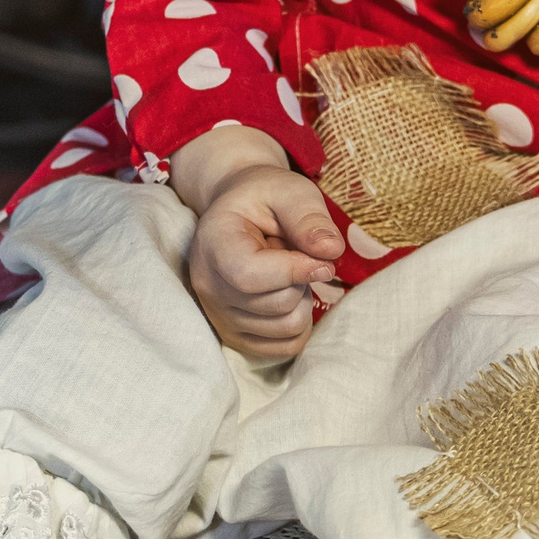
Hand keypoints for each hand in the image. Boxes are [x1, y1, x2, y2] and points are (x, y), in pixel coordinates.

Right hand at [171, 129, 344, 361]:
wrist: (240, 213)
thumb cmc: (266, 199)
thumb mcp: (289, 192)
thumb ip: (309, 218)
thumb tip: (330, 252)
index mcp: (213, 243)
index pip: (250, 276)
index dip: (295, 271)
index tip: (321, 257)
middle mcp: (208, 285)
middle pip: (277, 304)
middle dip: (302, 280)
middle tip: (292, 254)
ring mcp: (218, 315)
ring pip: (286, 328)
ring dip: (302, 300)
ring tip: (285, 273)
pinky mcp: (235, 336)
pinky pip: (286, 347)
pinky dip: (300, 323)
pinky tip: (288, 294)